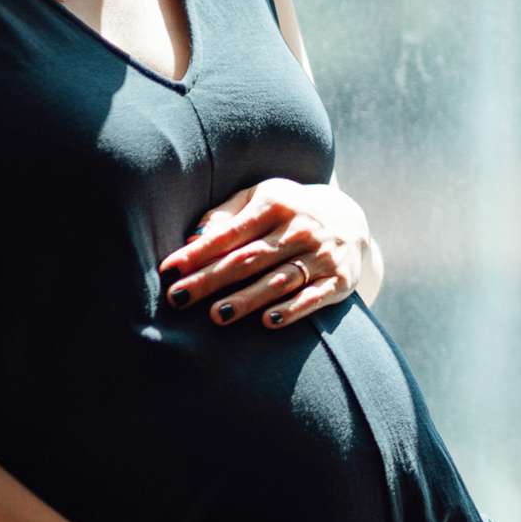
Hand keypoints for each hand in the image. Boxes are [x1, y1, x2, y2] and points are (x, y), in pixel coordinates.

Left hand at [159, 177, 369, 328]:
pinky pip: (313, 298)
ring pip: (278, 280)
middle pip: (248, 259)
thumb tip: (192, 239)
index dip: (198, 253)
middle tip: (179, 298)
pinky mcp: (339, 279)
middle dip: (211, 280)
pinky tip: (269, 322)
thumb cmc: (288, 211)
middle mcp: (300, 228)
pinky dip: (292, 310)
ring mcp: (321, 255)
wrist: (350, 220)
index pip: (230, 233)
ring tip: (217, 315)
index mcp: (276, 204)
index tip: (170, 270)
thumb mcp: (260, 199)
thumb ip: (226, 215)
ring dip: (247, 299)